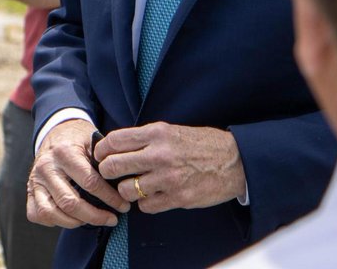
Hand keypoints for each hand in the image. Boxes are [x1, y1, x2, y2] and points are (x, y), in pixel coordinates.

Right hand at [27, 119, 127, 228]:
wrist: (56, 130)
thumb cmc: (79, 139)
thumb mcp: (93, 141)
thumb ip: (104, 161)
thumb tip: (123, 185)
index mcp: (64, 152)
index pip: (89, 182)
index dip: (110, 198)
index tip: (123, 205)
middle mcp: (46, 167)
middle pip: (69, 203)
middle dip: (95, 216)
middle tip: (112, 219)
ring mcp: (35, 179)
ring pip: (50, 212)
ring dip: (74, 222)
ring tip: (91, 219)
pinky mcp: (29, 189)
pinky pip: (37, 214)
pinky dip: (53, 221)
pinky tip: (69, 217)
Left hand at [95, 122, 245, 213]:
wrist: (235, 161)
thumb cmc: (201, 144)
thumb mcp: (171, 131)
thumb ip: (145, 138)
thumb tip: (115, 146)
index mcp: (156, 134)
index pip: (114, 140)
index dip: (101, 149)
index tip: (100, 155)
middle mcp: (160, 154)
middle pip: (113, 166)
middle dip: (107, 171)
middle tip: (110, 174)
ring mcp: (168, 178)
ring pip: (126, 189)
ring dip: (126, 190)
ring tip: (133, 187)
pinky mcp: (178, 197)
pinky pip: (146, 206)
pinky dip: (144, 203)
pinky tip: (152, 196)